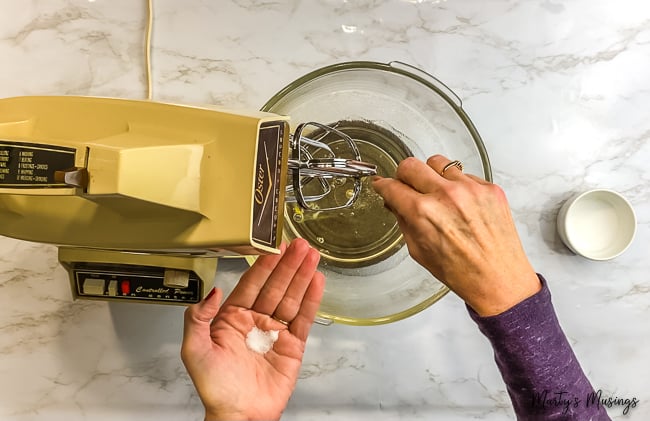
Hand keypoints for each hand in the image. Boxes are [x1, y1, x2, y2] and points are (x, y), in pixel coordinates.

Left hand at [181, 238, 324, 420]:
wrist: (239, 415)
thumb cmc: (216, 389)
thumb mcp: (194, 351)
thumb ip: (198, 318)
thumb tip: (212, 291)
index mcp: (232, 318)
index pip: (251, 284)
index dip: (263, 264)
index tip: (273, 247)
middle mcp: (255, 321)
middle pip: (275, 285)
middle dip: (288, 264)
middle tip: (299, 245)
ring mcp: (275, 332)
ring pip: (291, 297)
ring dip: (302, 275)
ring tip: (311, 255)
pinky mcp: (292, 345)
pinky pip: (303, 318)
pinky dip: (312, 299)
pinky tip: (316, 282)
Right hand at [372, 155, 539, 315]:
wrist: (498, 278)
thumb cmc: (460, 271)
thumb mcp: (419, 250)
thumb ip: (404, 221)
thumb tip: (395, 202)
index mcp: (423, 213)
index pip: (392, 187)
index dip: (383, 186)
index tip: (383, 185)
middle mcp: (446, 195)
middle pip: (411, 165)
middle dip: (403, 175)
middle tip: (407, 186)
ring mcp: (470, 188)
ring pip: (438, 163)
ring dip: (431, 176)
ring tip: (436, 193)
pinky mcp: (489, 188)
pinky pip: (464, 175)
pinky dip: (457, 185)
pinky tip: (461, 205)